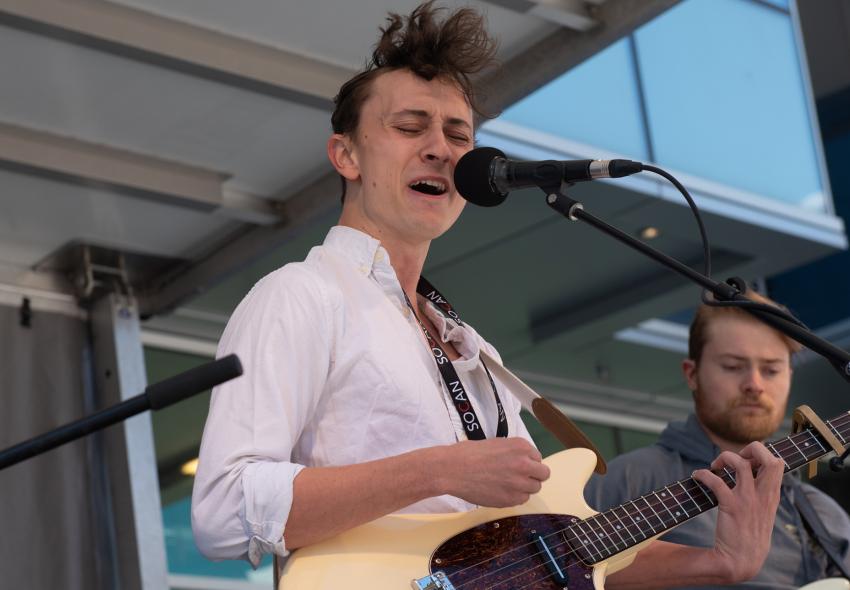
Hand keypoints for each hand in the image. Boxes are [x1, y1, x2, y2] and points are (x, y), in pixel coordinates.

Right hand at [439, 437, 549, 507]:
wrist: (452, 469)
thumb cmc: (469, 453)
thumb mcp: (497, 444)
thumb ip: (514, 453)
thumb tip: (524, 462)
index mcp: (521, 447)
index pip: (538, 458)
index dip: (528, 462)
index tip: (518, 464)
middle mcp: (524, 464)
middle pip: (543, 474)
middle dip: (533, 475)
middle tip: (519, 476)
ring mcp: (519, 484)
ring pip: (534, 489)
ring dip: (524, 487)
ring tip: (507, 484)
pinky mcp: (510, 499)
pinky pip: (522, 500)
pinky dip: (514, 497)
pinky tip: (500, 491)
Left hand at [692, 442, 783, 582]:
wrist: (741, 562)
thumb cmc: (750, 536)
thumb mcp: (764, 513)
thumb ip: (762, 494)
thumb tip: (751, 473)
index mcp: (772, 496)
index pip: (778, 463)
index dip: (762, 454)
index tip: (746, 458)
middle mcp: (763, 495)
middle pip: (769, 459)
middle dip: (751, 448)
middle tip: (735, 457)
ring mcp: (748, 501)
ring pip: (741, 464)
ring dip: (725, 457)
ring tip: (715, 466)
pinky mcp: (731, 507)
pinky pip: (717, 482)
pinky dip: (703, 474)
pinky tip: (697, 476)